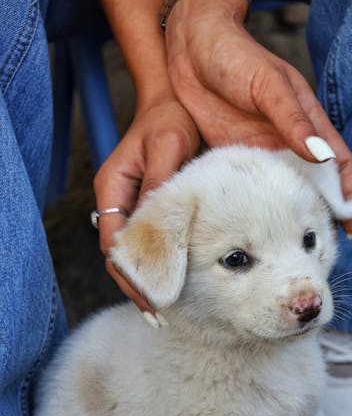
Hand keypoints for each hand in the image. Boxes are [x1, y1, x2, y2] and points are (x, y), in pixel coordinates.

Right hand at [93, 96, 199, 312]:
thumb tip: (157, 222)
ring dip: (146, 279)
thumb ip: (160, 183)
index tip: (149, 296)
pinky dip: (159, 264)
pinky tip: (173, 282)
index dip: (130, 271)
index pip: (113, 240)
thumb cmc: (170, 117)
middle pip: (118, 253)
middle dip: (136, 284)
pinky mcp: (148, 207)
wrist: (176, 101)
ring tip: (164, 310)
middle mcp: (117, 200)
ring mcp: (130, 205)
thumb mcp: (168, 144)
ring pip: (132, 252)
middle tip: (157, 314)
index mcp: (112, 186)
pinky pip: (149, 241)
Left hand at [165, 0, 351, 236]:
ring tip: (289, 249)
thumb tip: (318, 154)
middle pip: (313, 185)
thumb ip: (291, 119)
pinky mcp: (233, 158)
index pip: (339, 163)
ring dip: (288, 218)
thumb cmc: (236, 56)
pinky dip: (255, 210)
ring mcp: (260, 153)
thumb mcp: (268, 86)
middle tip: (320, 249)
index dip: (349, 193)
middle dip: (321, 215)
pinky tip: (252, 231)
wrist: (190, 48)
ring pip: (282, 193)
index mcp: (306, 123)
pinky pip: (249, 190)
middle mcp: (287, 143)